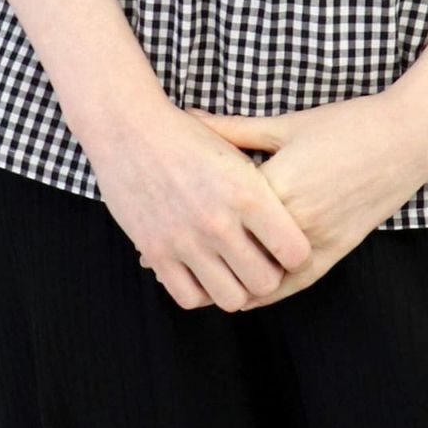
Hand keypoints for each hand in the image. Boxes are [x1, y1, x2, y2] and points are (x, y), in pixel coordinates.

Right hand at [77, 94, 312, 311]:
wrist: (131, 129)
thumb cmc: (190, 137)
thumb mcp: (237, 154)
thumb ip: (263, 193)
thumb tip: (288, 226)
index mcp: (248, 193)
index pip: (294, 251)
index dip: (296, 254)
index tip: (288, 247)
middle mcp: (219, 222)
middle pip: (265, 282)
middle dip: (268, 275)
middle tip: (261, 261)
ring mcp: (186, 241)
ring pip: (231, 299)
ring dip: (236, 288)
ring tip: (232, 269)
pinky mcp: (156, 252)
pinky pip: (190, 298)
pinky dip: (201, 292)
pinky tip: (204, 272)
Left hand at [174, 89, 427, 308]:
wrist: (406, 139)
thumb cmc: (345, 123)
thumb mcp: (286, 124)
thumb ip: (234, 130)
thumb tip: (188, 117)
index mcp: (277, 187)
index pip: (218, 214)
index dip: (182, 220)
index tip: (148, 228)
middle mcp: (295, 223)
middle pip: (231, 254)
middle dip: (194, 257)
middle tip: (155, 257)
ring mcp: (317, 244)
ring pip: (257, 282)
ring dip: (224, 282)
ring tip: (190, 274)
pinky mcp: (334, 256)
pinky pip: (288, 286)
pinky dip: (260, 292)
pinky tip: (236, 291)